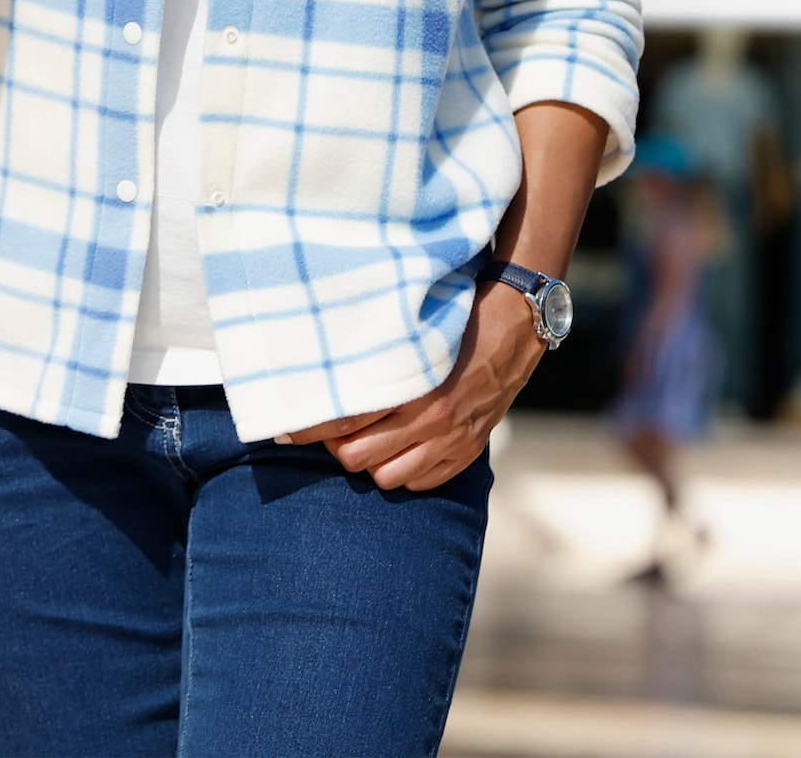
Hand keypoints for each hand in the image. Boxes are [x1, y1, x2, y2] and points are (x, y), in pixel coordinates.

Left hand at [278, 282, 544, 491]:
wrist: (517, 326)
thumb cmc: (456, 318)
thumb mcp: (415, 332)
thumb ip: (378, 356)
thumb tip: (327, 366)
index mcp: (414, 384)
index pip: (346, 419)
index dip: (309, 428)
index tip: (283, 429)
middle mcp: (432, 418)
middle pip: (357, 458)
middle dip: (337, 447)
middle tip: (330, 430)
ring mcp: (452, 440)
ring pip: (385, 477)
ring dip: (370, 462)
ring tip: (365, 439)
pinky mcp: (468, 452)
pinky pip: (420, 482)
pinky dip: (404, 471)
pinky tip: (399, 448)